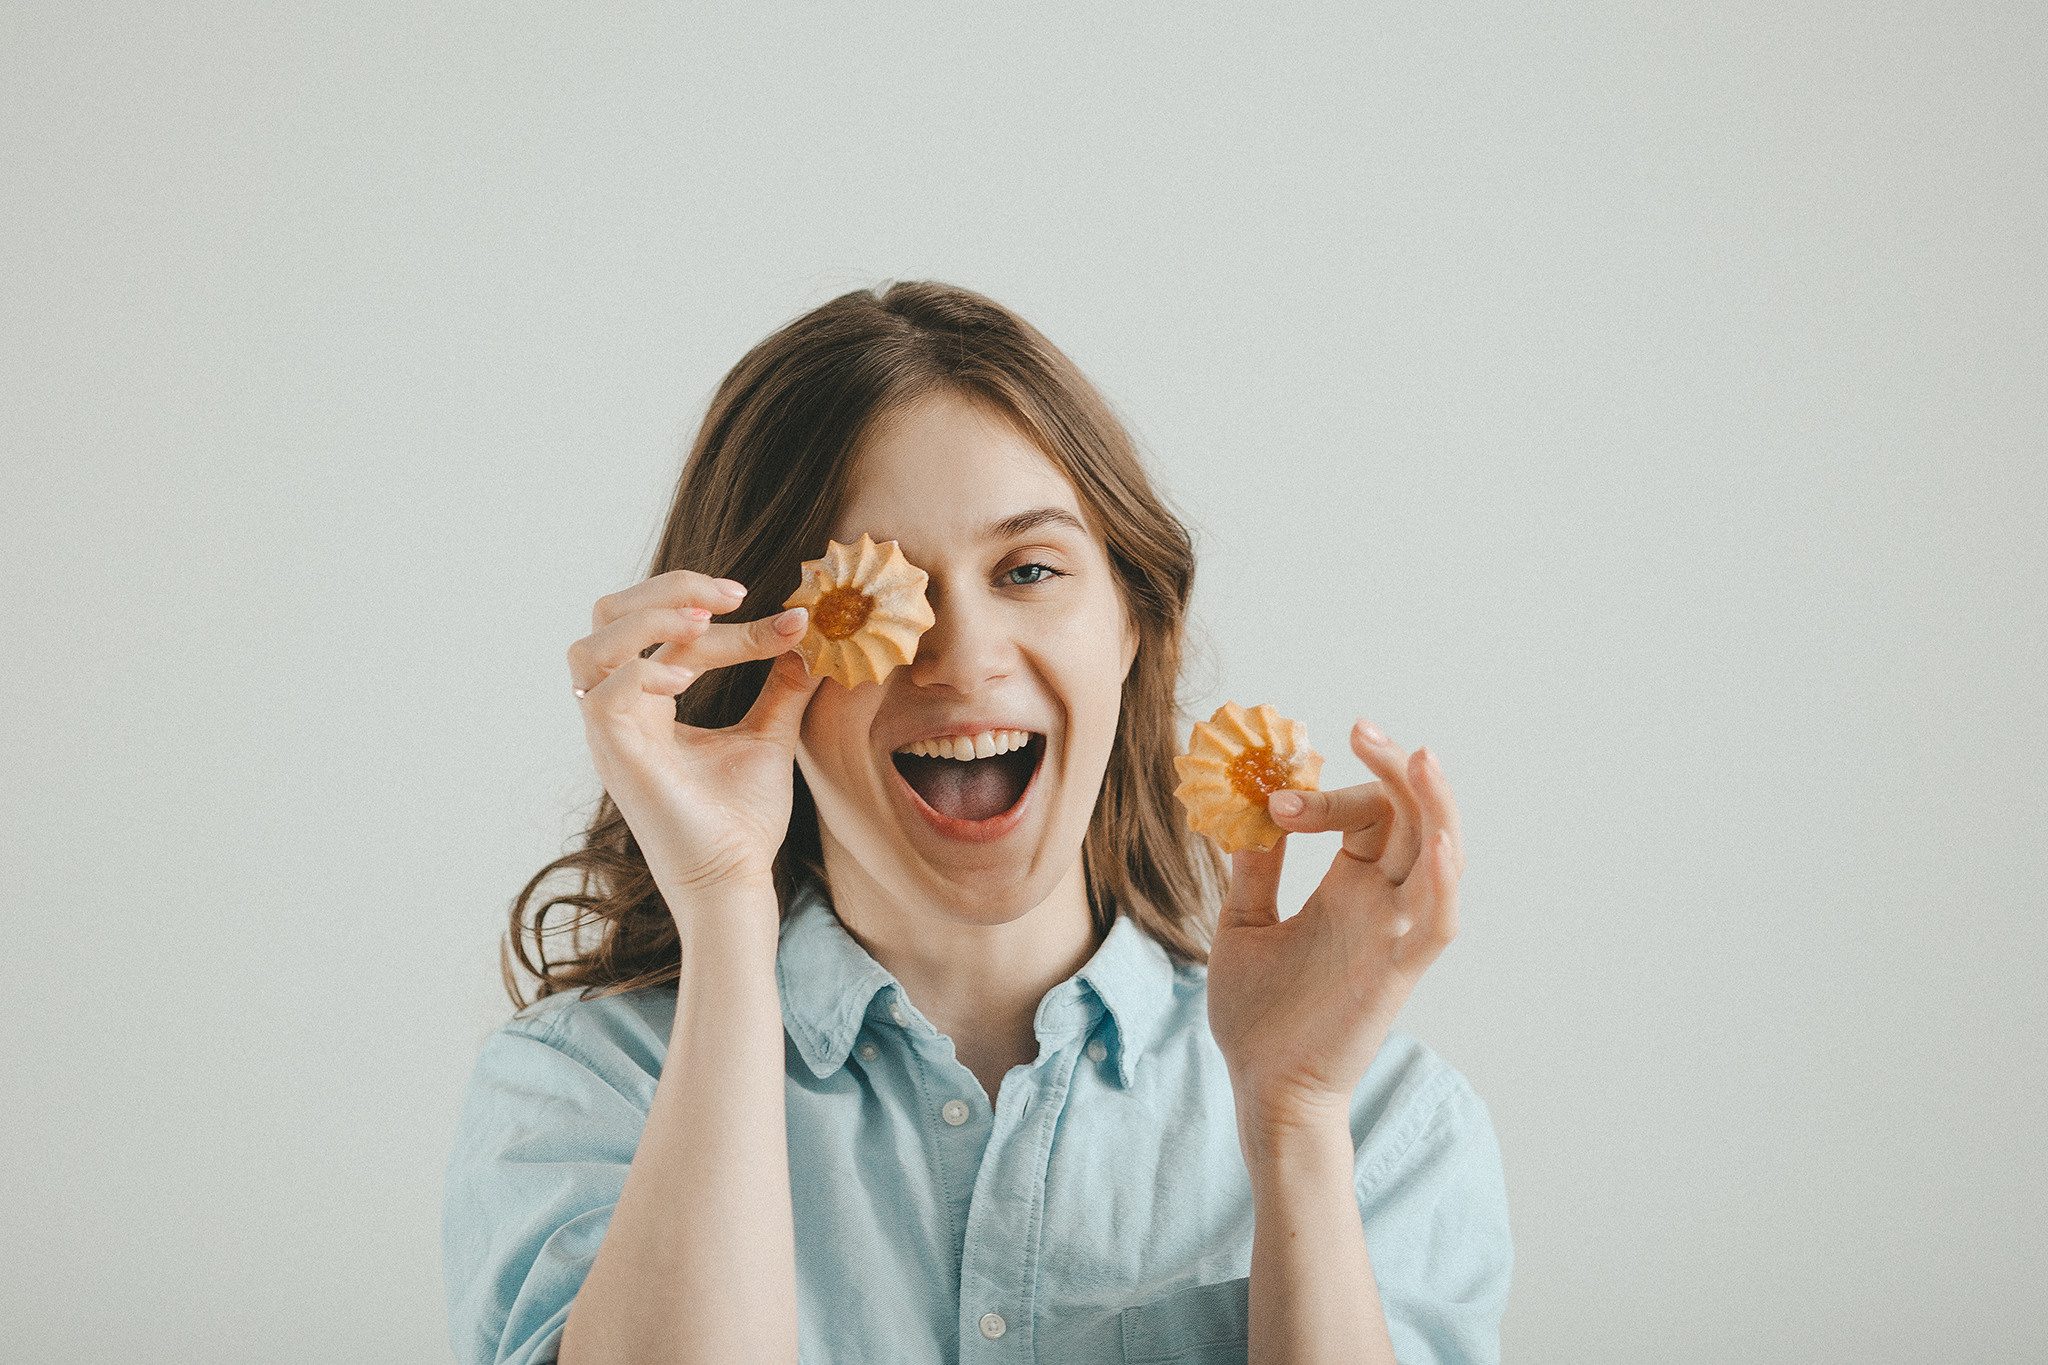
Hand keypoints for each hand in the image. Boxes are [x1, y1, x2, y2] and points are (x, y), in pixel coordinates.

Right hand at [567, 570, 822, 904]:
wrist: (735, 881)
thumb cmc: (741, 821)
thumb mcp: (769, 737)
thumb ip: (781, 687)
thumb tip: (805, 639)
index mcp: (647, 702)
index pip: (665, 628)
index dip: (718, 611)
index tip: (786, 618)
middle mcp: (619, 712)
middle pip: (608, 616)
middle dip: (667, 588)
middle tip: (731, 595)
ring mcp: (610, 735)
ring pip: (590, 647)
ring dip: (647, 619)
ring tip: (704, 621)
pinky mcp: (615, 759)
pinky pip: (601, 695)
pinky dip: (643, 670)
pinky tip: (688, 677)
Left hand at [1206, 720, 1464, 1137]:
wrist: (1262, 1090)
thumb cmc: (1256, 1018)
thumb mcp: (1244, 926)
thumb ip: (1255, 870)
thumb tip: (1250, 810)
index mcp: (1350, 889)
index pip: (1365, 813)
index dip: (1326, 793)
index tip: (1273, 797)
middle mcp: (1382, 904)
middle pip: (1411, 818)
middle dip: (1392, 769)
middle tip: (1360, 728)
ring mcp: (1394, 934)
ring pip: (1441, 856)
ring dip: (1435, 805)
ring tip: (1417, 756)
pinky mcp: (1398, 972)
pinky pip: (1437, 921)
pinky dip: (1442, 881)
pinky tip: (1433, 842)